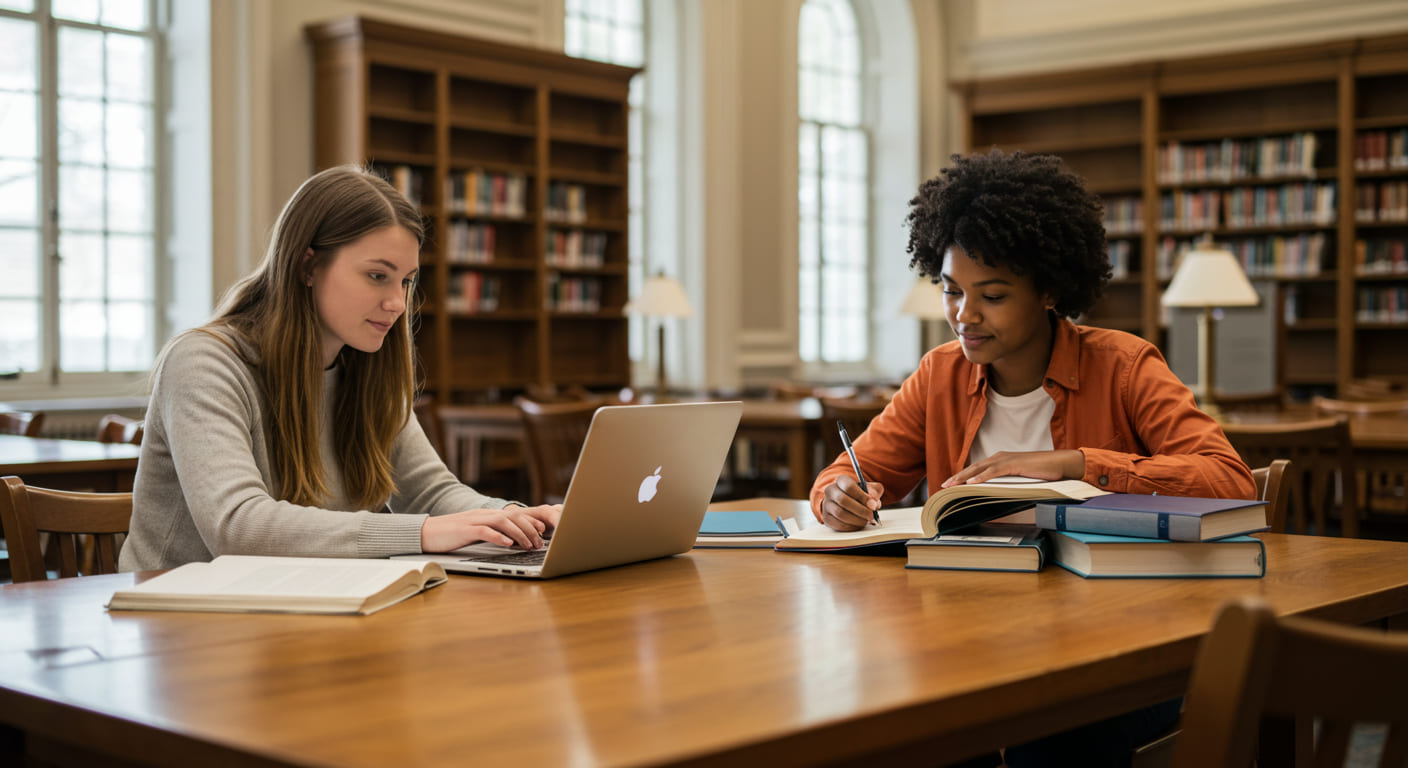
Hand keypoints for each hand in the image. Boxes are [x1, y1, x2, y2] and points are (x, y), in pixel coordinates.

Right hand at [420, 504, 562, 551]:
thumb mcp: (474, 532)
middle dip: (529, 529)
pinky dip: (498, 537)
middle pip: (512, 517)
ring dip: (519, 534)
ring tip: (528, 545)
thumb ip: (490, 532)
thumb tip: (510, 541)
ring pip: (502, 522)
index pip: (513, 514)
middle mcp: (483, 515)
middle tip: (539, 543)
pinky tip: (508, 544)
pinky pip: (484, 531)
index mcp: (486, 515)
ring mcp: (474, 521)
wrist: (425, 532)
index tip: (542, 532)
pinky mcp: (464, 530)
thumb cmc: (450, 535)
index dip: (530, 521)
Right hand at [819, 475, 885, 531]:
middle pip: (843, 500)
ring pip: (840, 514)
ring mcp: (826, 505)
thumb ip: (875, 492)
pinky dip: (851, 526)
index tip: (873, 505)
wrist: (846, 503)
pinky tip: (858, 524)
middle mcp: (831, 491)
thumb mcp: (869, 489)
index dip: (862, 496)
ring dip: (856, 519)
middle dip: (860, 510)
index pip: (849, 486)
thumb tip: (874, 502)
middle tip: (871, 515)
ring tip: (866, 520)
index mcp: (841, 480)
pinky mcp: (827, 518)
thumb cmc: (859, 495)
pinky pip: (838, 524)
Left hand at [941, 449, 1084, 487]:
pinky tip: (971, 483)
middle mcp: (1001, 457)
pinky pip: (994, 471)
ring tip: (952, 485)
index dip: (963, 476)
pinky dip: (982, 477)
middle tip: (943, 485)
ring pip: (980, 468)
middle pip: (974, 467)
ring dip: (964, 477)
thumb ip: (1007, 484)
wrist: (1062, 465)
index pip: (977, 469)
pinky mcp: (1015, 464)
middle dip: (958, 476)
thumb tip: (996, 496)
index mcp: (1001, 460)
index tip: (950, 485)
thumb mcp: (1021, 480)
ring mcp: (1007, 459)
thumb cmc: (1044, 473)